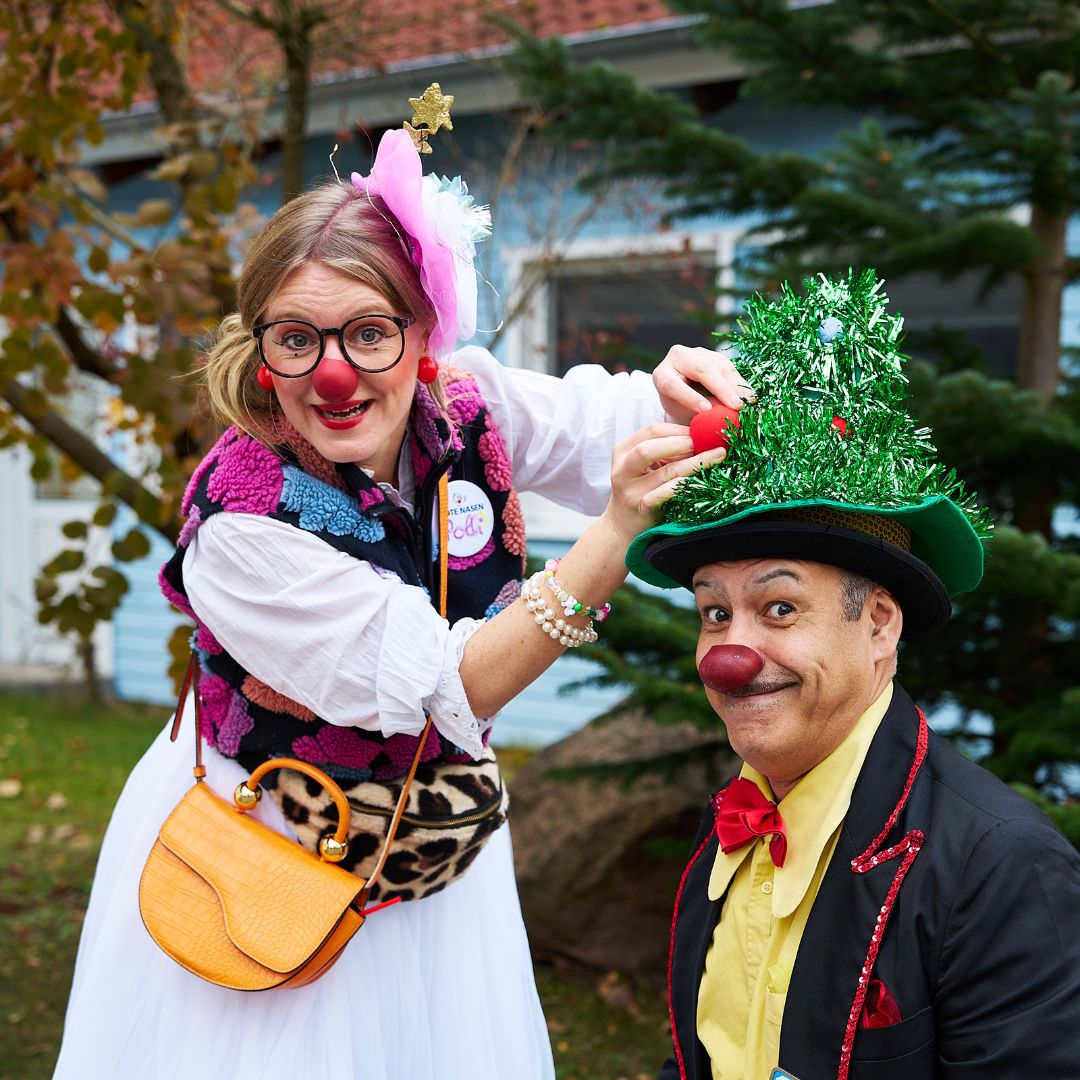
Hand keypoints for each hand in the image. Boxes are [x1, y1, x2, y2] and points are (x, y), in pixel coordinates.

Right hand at [602, 421, 727, 541]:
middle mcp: (623, 469)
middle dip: (681, 442)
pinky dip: (684, 485)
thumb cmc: (641, 489)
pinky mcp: (641, 508)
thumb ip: (665, 449)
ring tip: (717, 456)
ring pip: (665, 472)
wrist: (623, 524)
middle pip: (649, 448)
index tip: (701, 430)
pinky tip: (702, 482)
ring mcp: (631, 490)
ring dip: (695, 463)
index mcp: (623, 451)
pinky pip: (665, 494)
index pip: (651, 431)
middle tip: (706, 441)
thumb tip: (702, 434)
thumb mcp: (646, 464)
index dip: (678, 429)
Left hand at [652, 345, 753, 423]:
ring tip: (747, 404)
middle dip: (721, 389)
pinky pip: (732, 368)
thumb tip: (719, 420)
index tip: (706, 410)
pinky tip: (751, 398)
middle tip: (736, 406)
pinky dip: (742, 384)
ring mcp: (699, 353)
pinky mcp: (716, 356)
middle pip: (702, 370)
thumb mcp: (682, 413)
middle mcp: (678, 357)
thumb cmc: (680, 408)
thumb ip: (696, 415)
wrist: (683, 393)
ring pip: (720, 367)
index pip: (674, 385)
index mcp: (661, 374)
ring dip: (736, 387)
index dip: (690, 398)